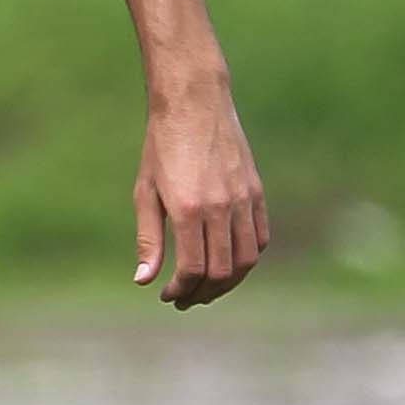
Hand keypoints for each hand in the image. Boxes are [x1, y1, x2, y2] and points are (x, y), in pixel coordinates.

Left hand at [135, 86, 268, 308]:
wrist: (195, 104)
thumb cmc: (162, 148)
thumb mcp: (145, 192)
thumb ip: (149, 239)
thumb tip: (144, 280)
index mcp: (188, 209)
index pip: (193, 268)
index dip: (181, 290)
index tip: (167, 295)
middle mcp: (221, 207)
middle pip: (222, 271)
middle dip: (203, 293)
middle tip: (184, 299)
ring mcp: (244, 200)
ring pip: (247, 260)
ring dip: (227, 282)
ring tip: (205, 288)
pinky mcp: (257, 193)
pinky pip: (260, 238)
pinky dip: (247, 258)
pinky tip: (227, 263)